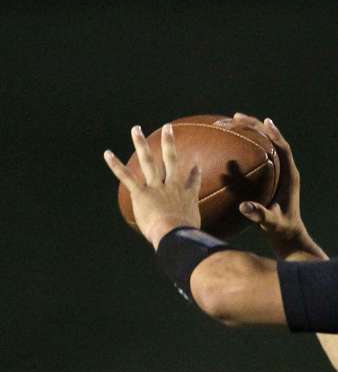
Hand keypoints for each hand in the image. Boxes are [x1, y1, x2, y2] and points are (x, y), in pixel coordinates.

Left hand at [104, 124, 201, 248]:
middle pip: (171, 160)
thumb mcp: (194, 232)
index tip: (195, 166)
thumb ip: (192, 231)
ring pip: (149, 161)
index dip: (194, 173)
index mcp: (187, 196)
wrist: (175, 233)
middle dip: (169, 143)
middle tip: (168, 128)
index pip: (192, 182)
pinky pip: (127, 176)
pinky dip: (116, 165)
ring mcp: (157, 188)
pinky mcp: (142, 193)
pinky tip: (107, 153)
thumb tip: (194, 243)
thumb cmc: (186, 237)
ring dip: (141, 144)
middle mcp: (172, 187)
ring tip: (136, 129)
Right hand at [231, 113, 311, 257]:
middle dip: (255, 126)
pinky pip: (260, 153)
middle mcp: (287, 169)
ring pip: (266, 143)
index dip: (275, 135)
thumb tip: (244, 207)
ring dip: (252, 130)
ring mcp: (280, 171)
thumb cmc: (281, 229)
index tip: (264, 122)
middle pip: (273, 140)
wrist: (288, 234)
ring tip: (234, 119)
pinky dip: (248, 143)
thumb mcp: (271, 223)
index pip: (283, 149)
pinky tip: (233, 139)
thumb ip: (260, 215)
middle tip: (235, 116)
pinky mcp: (272, 175)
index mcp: (291, 176)